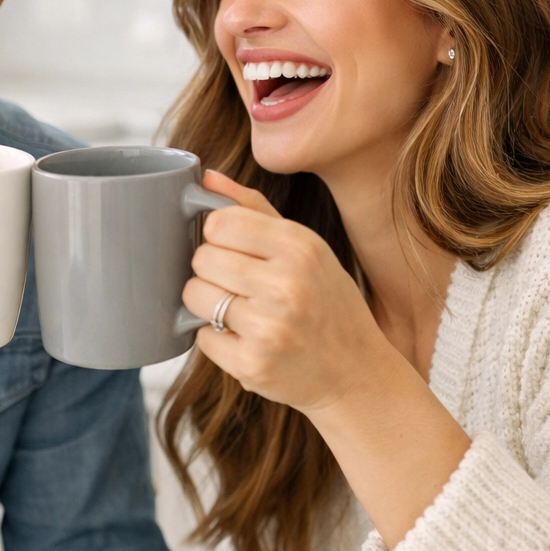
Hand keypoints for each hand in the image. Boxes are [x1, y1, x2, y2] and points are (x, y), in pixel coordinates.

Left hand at [183, 170, 391, 416]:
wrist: (356, 373)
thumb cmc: (326, 302)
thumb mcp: (305, 247)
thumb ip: (253, 208)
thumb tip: (206, 177)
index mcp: (300, 247)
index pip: (220, 222)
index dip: (217, 235)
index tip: (232, 248)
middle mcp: (286, 285)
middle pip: (202, 258)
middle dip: (211, 271)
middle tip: (238, 285)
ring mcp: (269, 328)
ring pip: (194, 296)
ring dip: (207, 304)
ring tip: (240, 311)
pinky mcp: (252, 365)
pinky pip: (201, 337)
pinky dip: (216, 338)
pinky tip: (245, 339)